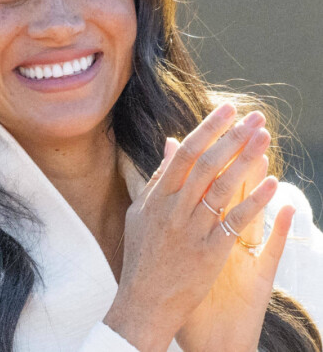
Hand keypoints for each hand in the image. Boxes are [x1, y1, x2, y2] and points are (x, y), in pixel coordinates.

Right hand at [103, 104, 285, 351]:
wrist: (144, 301)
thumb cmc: (140, 254)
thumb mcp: (140, 211)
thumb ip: (157, 176)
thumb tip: (171, 142)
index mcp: (157, 197)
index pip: (186, 154)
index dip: (208, 129)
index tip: (227, 110)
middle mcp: (174, 209)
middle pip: (208, 165)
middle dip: (233, 137)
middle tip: (255, 117)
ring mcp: (192, 231)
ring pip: (222, 188)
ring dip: (246, 160)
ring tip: (265, 138)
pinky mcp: (210, 253)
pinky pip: (235, 222)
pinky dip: (254, 201)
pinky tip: (272, 183)